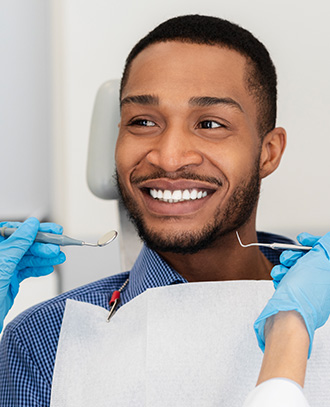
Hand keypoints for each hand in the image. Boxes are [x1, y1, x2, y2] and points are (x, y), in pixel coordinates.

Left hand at [0, 217, 65, 331]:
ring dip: (45, 258)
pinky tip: (48, 268)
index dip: (35, 229)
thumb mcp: (4, 262)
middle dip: (43, 245)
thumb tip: (31, 225)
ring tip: (59, 258)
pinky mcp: (10, 280)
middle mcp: (0, 255)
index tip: (51, 230)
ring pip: (29, 258)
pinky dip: (39, 269)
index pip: (16, 230)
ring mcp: (5, 268)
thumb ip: (18, 242)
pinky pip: (27, 271)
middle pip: (25, 244)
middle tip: (57, 247)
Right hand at [254, 232, 329, 356]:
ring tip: (280, 270)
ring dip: (285, 266)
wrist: (287, 318)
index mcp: (329, 276)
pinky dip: (282, 277)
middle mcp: (322, 284)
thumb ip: (323, 247)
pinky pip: (289, 281)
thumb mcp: (317, 261)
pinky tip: (278, 278)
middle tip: (289, 258)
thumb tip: (326, 240)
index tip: (302, 239)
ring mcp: (310, 292)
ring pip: (297, 270)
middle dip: (296, 255)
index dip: (313, 242)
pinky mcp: (296, 297)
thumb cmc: (302, 294)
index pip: (325, 251)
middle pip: (309, 259)